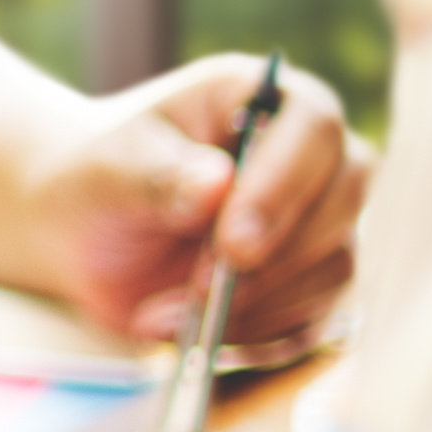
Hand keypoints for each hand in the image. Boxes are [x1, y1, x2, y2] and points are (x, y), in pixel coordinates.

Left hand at [28, 59, 367, 344]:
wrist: (90, 235)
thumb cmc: (100, 182)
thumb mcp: (108, 171)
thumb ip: (157, 175)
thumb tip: (216, 183)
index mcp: (262, 97)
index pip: (313, 127)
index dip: (282, 186)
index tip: (235, 242)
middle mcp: (307, 154)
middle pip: (342, 199)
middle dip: (274, 257)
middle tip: (202, 288)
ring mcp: (318, 218)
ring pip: (334, 265)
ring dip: (256, 303)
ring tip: (164, 314)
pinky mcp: (311, 278)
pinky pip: (314, 315)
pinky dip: (255, 334)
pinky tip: (193, 334)